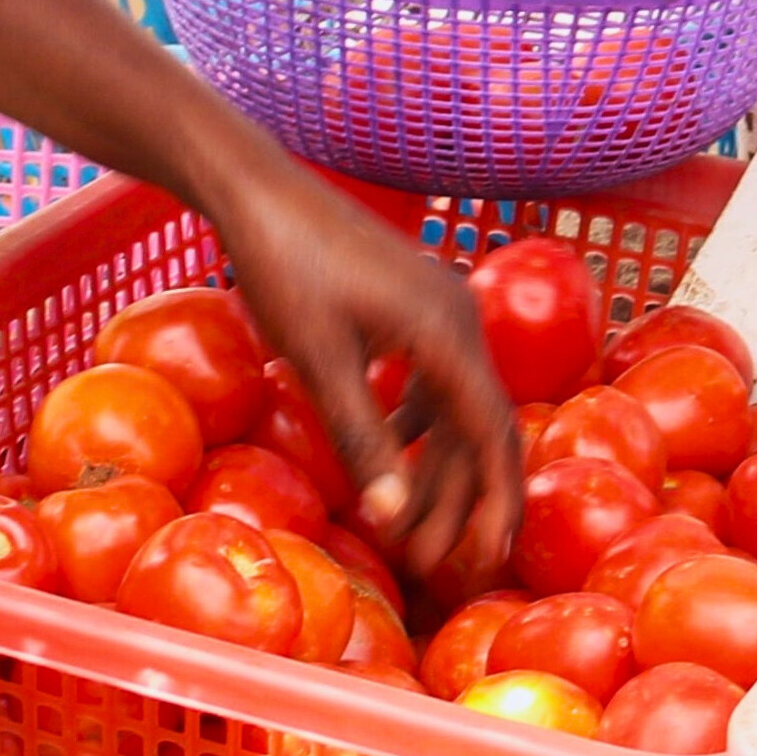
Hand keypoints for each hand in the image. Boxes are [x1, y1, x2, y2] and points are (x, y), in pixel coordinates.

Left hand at [208, 159, 522, 577]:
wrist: (261, 190)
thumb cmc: (285, 268)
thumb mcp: (319, 361)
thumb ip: (362, 440)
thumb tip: (395, 520)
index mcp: (448, 334)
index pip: (491, 433)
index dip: (495, 500)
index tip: (490, 558)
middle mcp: (462, 320)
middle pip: (483, 427)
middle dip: (465, 500)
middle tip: (440, 565)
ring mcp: (444, 310)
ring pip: (460, 408)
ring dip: (440, 471)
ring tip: (412, 528)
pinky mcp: (419, 306)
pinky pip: (439, 382)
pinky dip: (422, 429)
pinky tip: (391, 455)